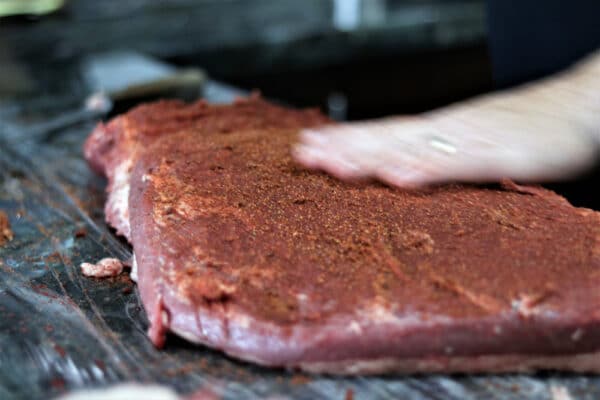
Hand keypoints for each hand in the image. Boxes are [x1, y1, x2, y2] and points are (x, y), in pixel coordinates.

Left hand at [294, 95, 597, 188]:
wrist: (585, 106)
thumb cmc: (533, 128)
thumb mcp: (479, 143)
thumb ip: (444, 158)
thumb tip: (407, 169)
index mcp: (442, 131)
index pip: (385, 134)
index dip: (347, 141)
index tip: (311, 145)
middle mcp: (448, 132)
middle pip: (387, 139)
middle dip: (343, 148)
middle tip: (302, 154)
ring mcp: (471, 140)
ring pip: (411, 148)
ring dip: (369, 155)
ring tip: (329, 163)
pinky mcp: (501, 154)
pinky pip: (457, 164)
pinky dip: (425, 169)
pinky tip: (396, 177)